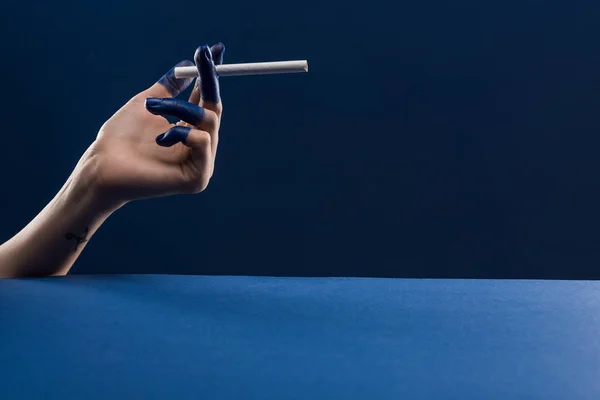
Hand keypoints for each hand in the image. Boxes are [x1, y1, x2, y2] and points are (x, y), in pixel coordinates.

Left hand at [79, 43, 224, 208]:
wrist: (103, 165)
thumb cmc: (120, 139)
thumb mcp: (146, 103)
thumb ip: (169, 87)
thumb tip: (188, 65)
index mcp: (188, 132)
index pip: (206, 101)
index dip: (211, 76)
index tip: (215, 50)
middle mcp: (198, 148)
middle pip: (215, 108)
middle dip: (208, 79)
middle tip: (200, 57)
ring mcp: (201, 164)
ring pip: (208, 121)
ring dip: (179, 108)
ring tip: (152, 108)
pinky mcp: (198, 179)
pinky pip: (203, 141)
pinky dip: (182, 133)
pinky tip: (159, 140)